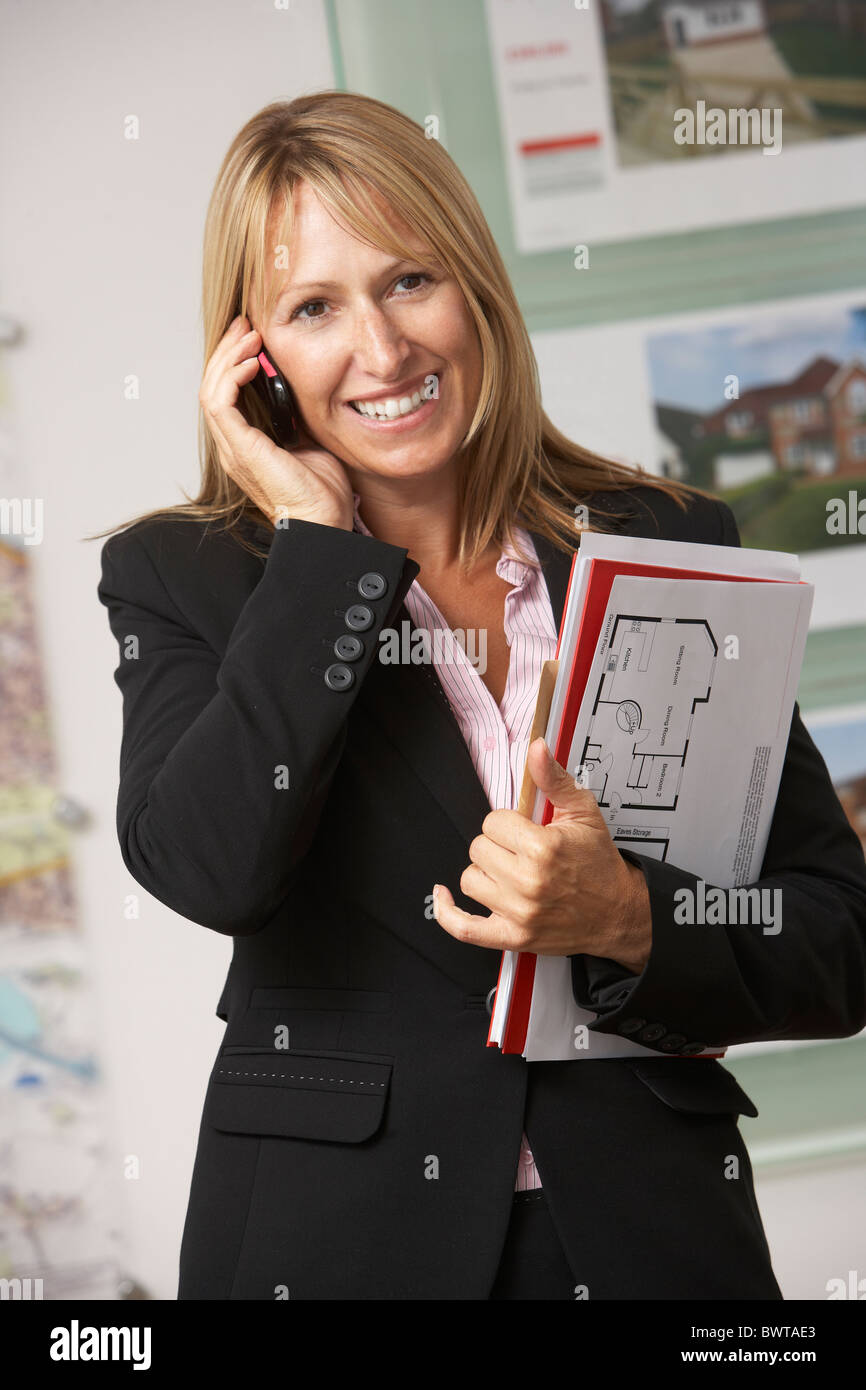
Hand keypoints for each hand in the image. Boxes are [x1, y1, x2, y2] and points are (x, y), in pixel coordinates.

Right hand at [199, 315, 354, 530]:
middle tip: (245, 324)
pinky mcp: (240, 449)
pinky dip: (230, 377)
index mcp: (245, 444)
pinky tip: (249, 362)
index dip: (233, 361)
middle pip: (213, 386)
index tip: (251, 336)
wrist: (323, 522)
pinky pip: (220, 403)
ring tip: (248, 335)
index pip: (226, 393)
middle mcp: (232, 445)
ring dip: (227, 357)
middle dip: (227, 350)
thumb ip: (297, 417)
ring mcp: (233, 448)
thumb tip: (302, 387)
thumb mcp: (310, 441)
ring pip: (211, 389)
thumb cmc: (321, 492)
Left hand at [432, 738, 651, 972]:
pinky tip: (444, 896)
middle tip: (521, 851)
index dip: (508, 823)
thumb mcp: (583, 813)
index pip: (492, 821)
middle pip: (478, 848)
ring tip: (509, 872)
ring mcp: (519, 912)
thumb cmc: (599, 863)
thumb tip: (536, 749)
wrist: (618, 912)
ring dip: (485, 873)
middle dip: (497, 845)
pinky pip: (464, 928)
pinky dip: (447, 913)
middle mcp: (528, 881)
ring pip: (469, 879)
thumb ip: (554, 779)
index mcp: (543, 848)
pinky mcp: (514, 937)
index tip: (525, 830)